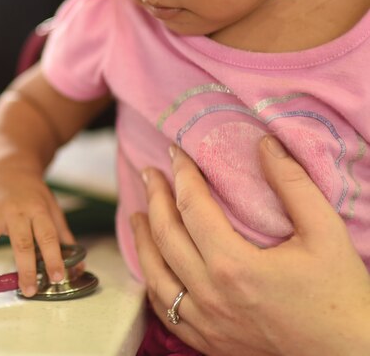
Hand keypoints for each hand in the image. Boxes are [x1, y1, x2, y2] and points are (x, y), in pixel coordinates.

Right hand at [0, 171, 73, 296]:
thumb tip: (78, 269)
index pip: (47, 237)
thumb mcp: (54, 211)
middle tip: (27, 289)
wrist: (12, 168)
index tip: (56, 278)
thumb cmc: (35, 196)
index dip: (53, 257)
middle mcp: (15, 210)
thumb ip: (64, 239)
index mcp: (37, 210)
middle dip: (24, 266)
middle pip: (20, 240)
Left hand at [131, 137, 369, 354]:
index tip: (174, 153)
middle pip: (166, 236)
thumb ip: (293, 184)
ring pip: (155, 276)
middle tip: (149, 174)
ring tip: (137, 215)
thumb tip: (265, 144)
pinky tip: (152, 268)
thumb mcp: (326, 233)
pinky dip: (152, 285)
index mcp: (235, 266)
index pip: (192, 207)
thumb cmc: (342, 295)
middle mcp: (211, 295)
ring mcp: (206, 322)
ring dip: (142, 241)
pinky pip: (165, 312)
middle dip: (154, 198)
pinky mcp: (209, 342)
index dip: (182, 174)